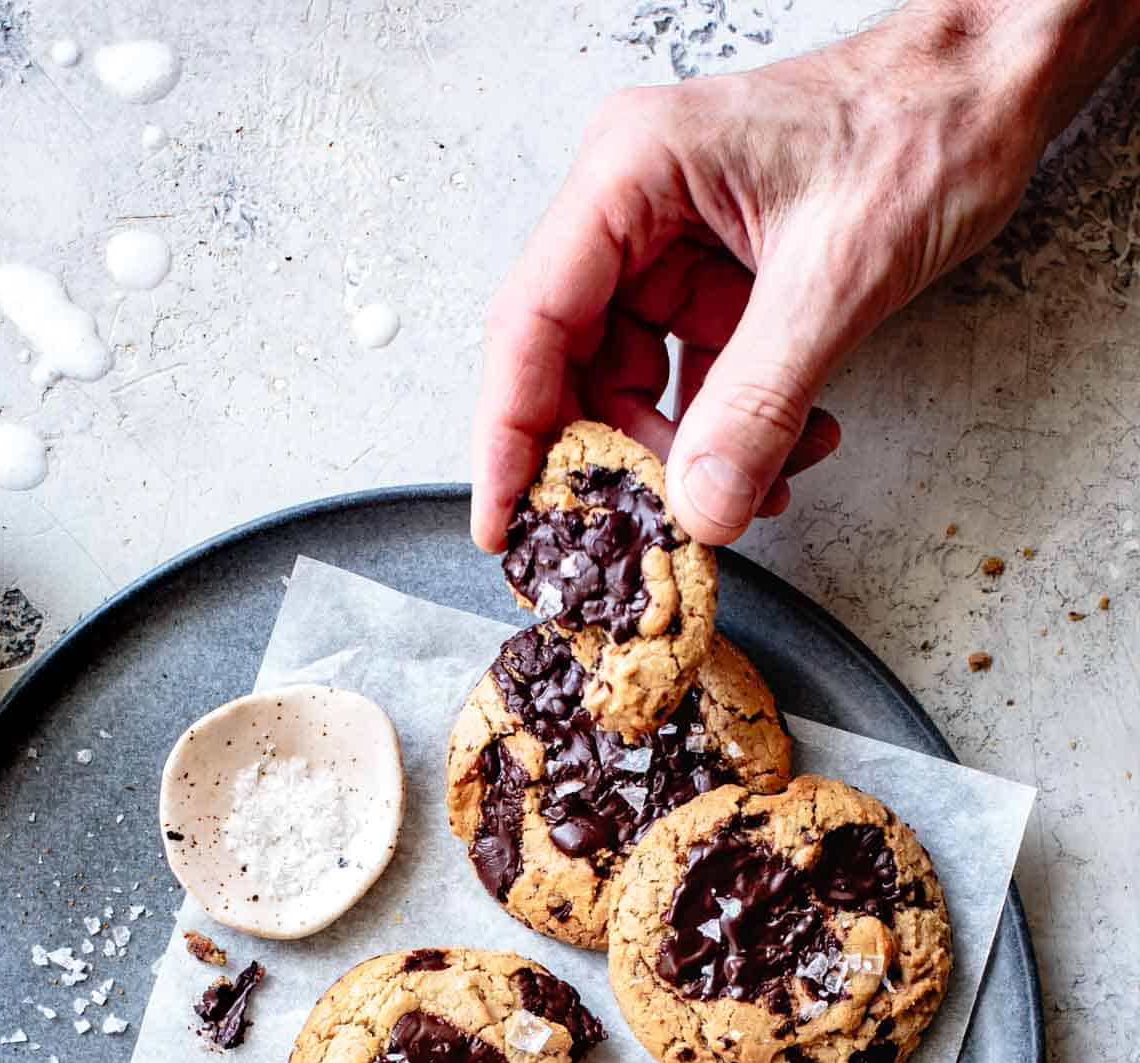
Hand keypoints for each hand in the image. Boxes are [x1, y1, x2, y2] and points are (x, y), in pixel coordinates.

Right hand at [472, 0, 1139, 549]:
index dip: (510, 436)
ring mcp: (673, 239)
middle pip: (572, 360)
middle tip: (631, 538)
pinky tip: (791, 449)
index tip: (506, 522)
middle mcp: (634, 203)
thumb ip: (758, 405)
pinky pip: (693, 374)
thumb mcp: (837, 279)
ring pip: (634, 380)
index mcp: (632, 172)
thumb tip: (699, 508)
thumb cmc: (924, 126)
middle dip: (613, 457)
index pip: (533, 323)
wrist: (995, 86)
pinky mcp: (716, 273)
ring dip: (689, 452)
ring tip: (758, 487)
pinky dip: (734, 427)